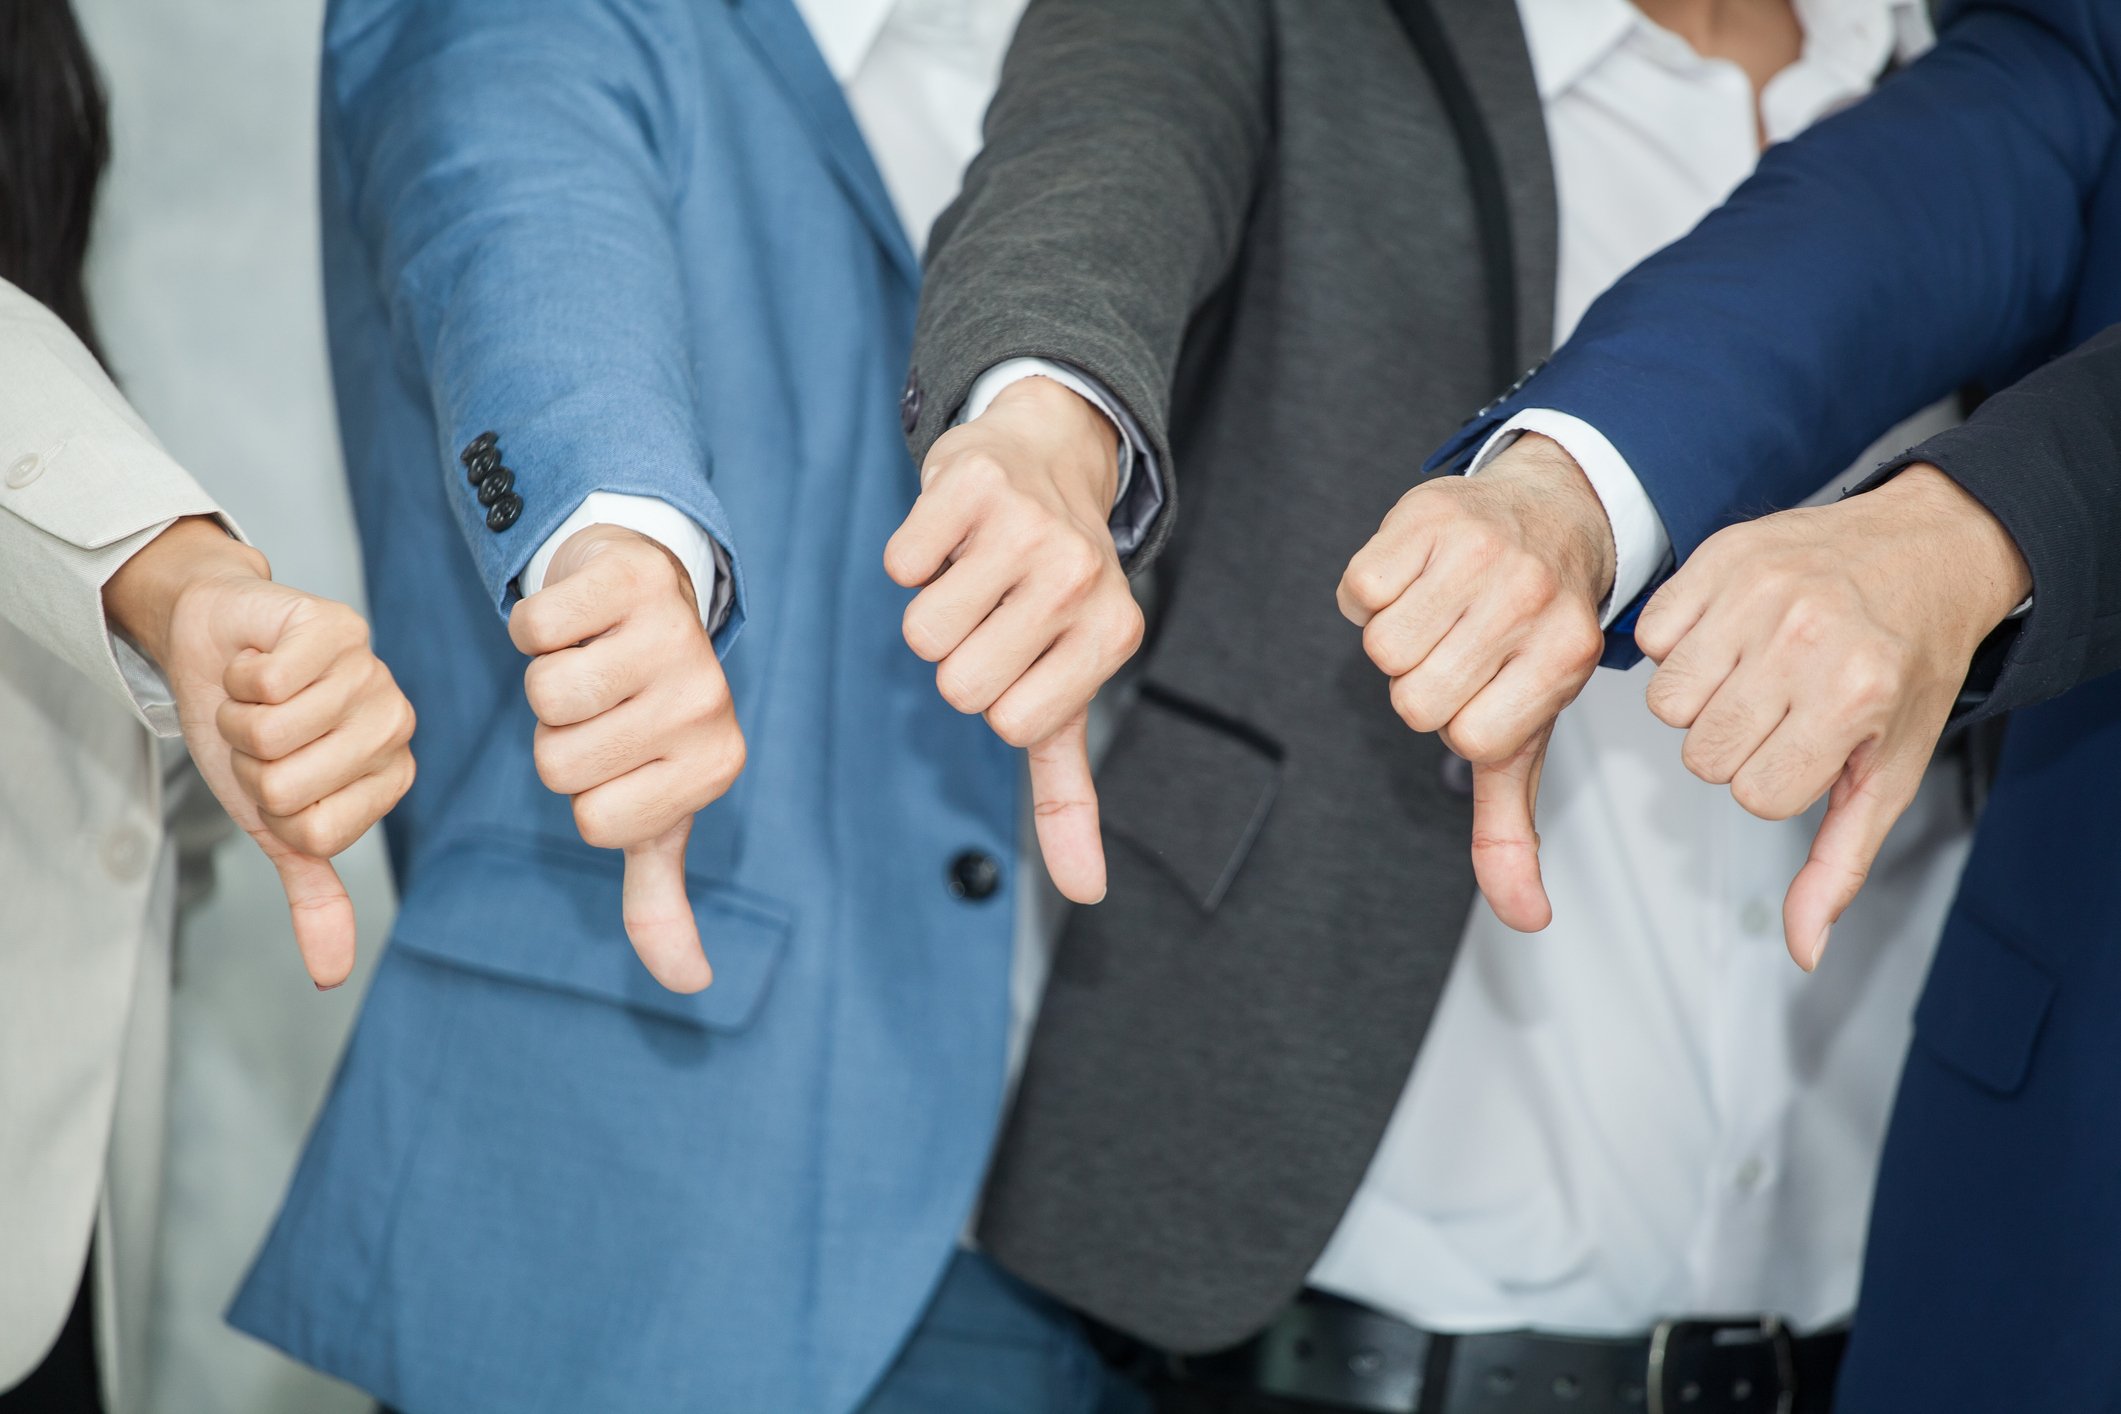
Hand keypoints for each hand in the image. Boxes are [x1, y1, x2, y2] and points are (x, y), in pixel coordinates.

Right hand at [104, 517, 416, 988]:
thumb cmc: (252, 732)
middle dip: (248, 763)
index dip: (267, 809)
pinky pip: (264, 684)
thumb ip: (312, 893)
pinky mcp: (337, 627)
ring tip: (256, 697)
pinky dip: (236, 677)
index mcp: (389, 777)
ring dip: (237, 718)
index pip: (312, 833)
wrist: (216, 646)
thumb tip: (331, 975)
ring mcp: (372, 672)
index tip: (273, 776)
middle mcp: (394, 724)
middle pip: (288, 787)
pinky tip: (257, 661)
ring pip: (272, 733)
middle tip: (260, 731)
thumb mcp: (275, 825)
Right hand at [510, 523, 741, 992]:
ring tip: (591, 661)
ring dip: (545, 679)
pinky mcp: (634, 580)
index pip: (593, 822)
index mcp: (714, 768)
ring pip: (544, 696)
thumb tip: (689, 985)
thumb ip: (661, 897)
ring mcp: (676, 638)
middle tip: (602, 703)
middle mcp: (707, 705)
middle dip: (559, 736)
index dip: (582, 791)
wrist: (652, 597)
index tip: (617, 753)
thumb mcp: (656, 810)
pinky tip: (579, 618)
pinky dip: (535, 624)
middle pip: (559, 762)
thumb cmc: (643, 716)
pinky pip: (535, 627)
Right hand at [885, 376, 1143, 903]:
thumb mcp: (1069, 692)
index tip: (1018, 652)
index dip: (993, 697)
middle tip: (991, 609)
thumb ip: (1070, 796)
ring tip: (972, 573)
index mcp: (1109, 635)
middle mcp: (1080, 580)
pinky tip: (952, 533)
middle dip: (957, 655)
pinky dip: (911, 555)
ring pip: (923, 631)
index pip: (1007, 723)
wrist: (1052, 456)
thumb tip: (1087, 894)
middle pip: (959, 682)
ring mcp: (1031, 528)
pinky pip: (902, 564)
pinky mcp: (974, 482)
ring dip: (931, 606)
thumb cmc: (1052, 594)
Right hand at [1338, 433, 1612, 930]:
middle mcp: (1531, 605)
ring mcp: (1483, 556)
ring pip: (1383, 645)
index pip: (1466, 737)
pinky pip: (1359, 590)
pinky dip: (1371, 590)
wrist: (1552, 513)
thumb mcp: (1531, 731)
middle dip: (1422, 680)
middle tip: (1457, 647)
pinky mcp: (1430, 517)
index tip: (1483, 686)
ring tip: (1437, 611)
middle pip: (1415, 696)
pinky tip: (1414, 576)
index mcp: (1562, 662)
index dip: (1457, 720)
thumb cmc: (1533, 634)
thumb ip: (1512, 828)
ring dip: (1395, 633)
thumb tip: (1525, 918)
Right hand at [1635, 464, 2030, 968]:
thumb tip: (1804, 948)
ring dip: (1699, 696)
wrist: (1925, 551)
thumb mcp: (1892, 771)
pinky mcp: (1721, 556)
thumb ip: (1839, 862)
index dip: (1774, 781)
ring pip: (1667, 700)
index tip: (1807, 746)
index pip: (1753, 794)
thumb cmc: (1907, 667)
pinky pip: (1652, 634)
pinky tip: (1726, 634)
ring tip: (1749, 671)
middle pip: (1703, 751)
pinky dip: (1677, 641)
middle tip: (1779, 708)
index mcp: (1853, 699)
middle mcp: (1807, 640)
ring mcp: (1761, 592)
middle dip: (1733, 743)